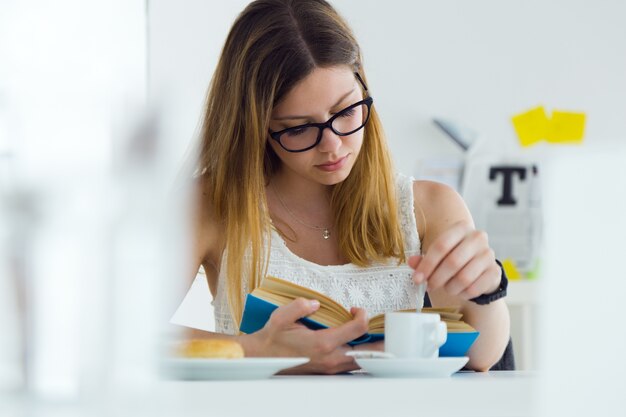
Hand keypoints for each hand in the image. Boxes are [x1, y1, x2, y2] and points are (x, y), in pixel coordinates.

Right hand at [239, 298, 368, 373]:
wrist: (263, 358)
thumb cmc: (273, 337)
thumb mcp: (281, 317)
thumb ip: (299, 306)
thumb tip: (316, 303)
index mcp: (323, 343)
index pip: (358, 328)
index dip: (363, 315)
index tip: (355, 309)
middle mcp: (331, 358)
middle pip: (368, 352)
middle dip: (380, 340)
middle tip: (387, 329)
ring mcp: (331, 367)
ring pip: (362, 362)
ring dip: (372, 350)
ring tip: (378, 338)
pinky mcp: (328, 370)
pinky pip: (352, 365)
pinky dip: (361, 357)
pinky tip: (361, 347)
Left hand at [409, 221, 500, 299]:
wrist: (477, 271)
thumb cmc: (452, 261)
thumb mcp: (436, 257)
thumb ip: (423, 260)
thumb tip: (411, 262)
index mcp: (460, 229)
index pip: (441, 245)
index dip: (427, 264)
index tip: (417, 278)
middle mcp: (477, 238)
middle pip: (452, 262)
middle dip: (437, 278)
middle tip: (429, 286)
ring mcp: (488, 254)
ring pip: (464, 277)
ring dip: (450, 287)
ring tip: (445, 288)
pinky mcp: (494, 271)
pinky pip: (474, 288)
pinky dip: (463, 293)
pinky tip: (459, 292)